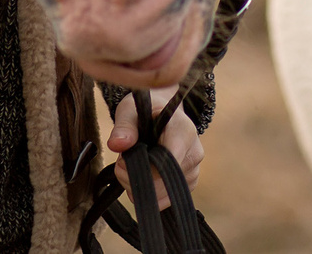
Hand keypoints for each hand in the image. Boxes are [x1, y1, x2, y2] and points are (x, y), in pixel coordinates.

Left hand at [109, 88, 203, 206]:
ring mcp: (194, 171)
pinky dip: (147, 194)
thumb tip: (117, 144)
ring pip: (161, 197)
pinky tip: (142, 176)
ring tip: (133, 167)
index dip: (141, 169)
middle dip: (134, 179)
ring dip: (138, 188)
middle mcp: (194, 153)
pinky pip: (164, 201)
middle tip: (121, 163)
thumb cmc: (147, 111)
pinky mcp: (189, 184)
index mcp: (184, 131)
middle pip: (162, 184)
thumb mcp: (130, 111)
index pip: (168, 162)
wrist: (165, 115)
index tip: (122, 161)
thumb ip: (124, 126)